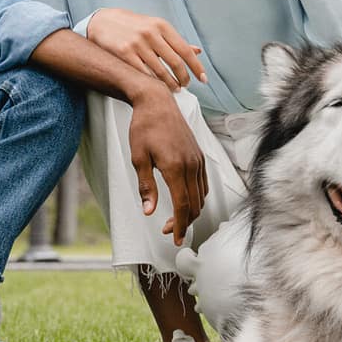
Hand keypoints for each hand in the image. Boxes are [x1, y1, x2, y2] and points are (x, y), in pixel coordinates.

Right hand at [87, 9, 206, 88]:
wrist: (103, 21)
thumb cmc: (133, 26)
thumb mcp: (156, 27)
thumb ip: (176, 40)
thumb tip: (197, 51)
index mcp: (162, 26)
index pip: (185, 50)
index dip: (196, 67)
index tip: (203, 79)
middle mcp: (151, 33)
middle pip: (175, 62)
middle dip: (183, 78)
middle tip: (185, 86)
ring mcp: (137, 44)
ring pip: (160, 71)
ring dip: (170, 84)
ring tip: (174, 89)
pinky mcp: (124, 53)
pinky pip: (143, 74)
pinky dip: (152, 83)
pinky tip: (156, 87)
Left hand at [126, 85, 207, 245]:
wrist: (157, 102)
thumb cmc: (144, 128)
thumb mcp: (138, 158)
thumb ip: (146, 186)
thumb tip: (149, 211)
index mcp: (175, 167)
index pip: (182, 205)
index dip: (178, 225)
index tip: (174, 238)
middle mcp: (191, 165)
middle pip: (194, 204)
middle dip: (183, 222)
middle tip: (168, 232)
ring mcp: (198, 160)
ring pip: (201, 196)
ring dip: (190, 211)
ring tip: (175, 219)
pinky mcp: (200, 155)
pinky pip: (203, 183)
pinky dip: (197, 197)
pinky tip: (186, 200)